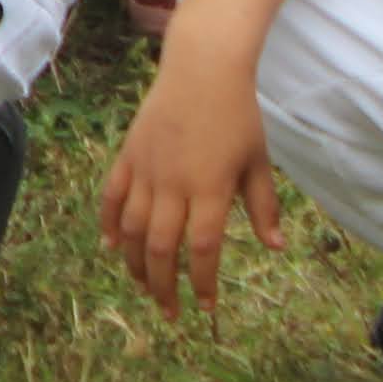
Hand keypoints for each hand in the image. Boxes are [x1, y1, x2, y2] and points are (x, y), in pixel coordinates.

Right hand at [97, 44, 283, 312]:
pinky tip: (111, 246)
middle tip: (170, 311)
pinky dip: (108, 223)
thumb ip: (264, 207)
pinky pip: (112, 196)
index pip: (202, 248)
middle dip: (163, 285)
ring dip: (134, 262)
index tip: (206, 307)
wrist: (201, 70)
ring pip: (130, 227)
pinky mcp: (129, 156)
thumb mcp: (258, 162)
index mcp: (209, 188)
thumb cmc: (238, 116)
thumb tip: (274, 247)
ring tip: (143, 287)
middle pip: (160, 246)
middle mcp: (173, 184)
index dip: (202, 282)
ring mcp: (146, 170)